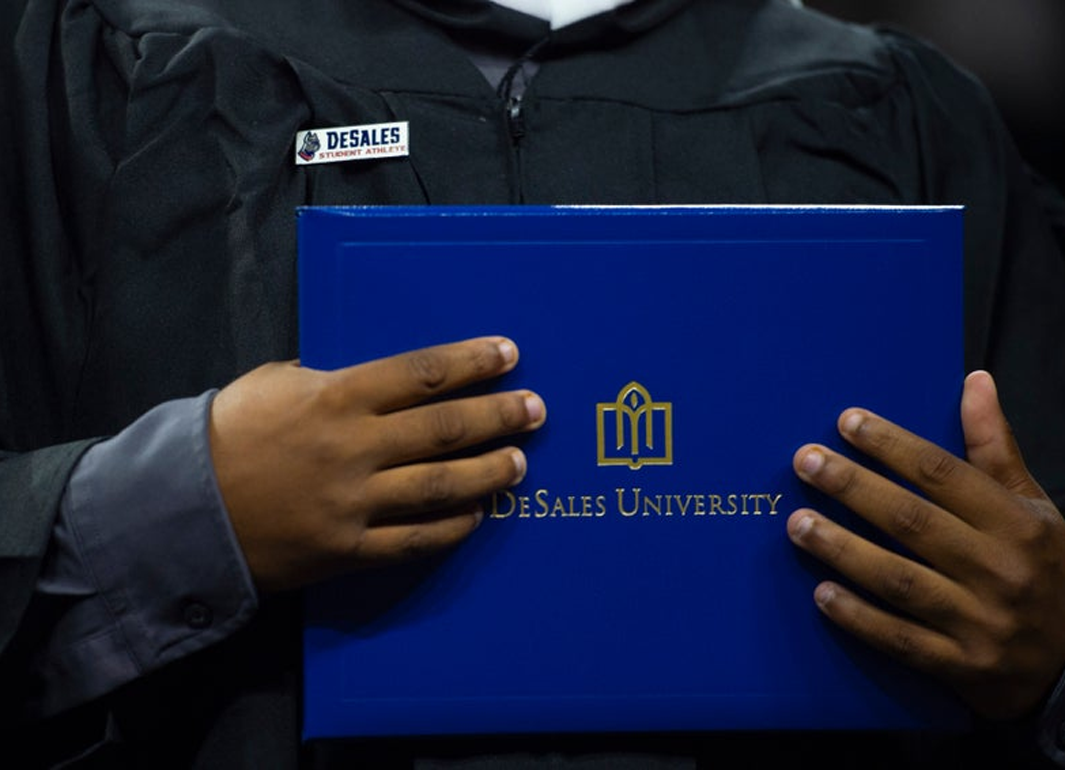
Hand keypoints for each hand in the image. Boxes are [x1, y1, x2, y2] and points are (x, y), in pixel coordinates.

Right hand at [209, 337, 545, 592]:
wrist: (183, 510)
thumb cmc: (227, 434)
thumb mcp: (275, 382)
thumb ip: (333, 378)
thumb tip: (385, 382)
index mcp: (336, 396)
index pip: (423, 373)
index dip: (473, 362)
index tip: (510, 355)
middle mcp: (354, 448)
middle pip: (444, 428)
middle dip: (498, 415)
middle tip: (535, 409)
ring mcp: (353, 503)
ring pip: (441, 486)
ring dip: (489, 472)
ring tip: (520, 461)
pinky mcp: (347, 549)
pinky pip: (414, 540)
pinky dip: (451, 528)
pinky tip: (478, 514)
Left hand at [788, 370, 1064, 719]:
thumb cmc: (1044, 570)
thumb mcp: (1032, 506)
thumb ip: (995, 448)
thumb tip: (975, 381)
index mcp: (1016, 523)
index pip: (944, 474)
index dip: (892, 445)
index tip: (846, 422)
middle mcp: (999, 570)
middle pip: (912, 521)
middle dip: (853, 487)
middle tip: (805, 462)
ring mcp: (980, 622)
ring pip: (899, 579)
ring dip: (842, 549)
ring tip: (796, 524)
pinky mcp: (961, 666)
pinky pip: (901, 639)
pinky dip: (859, 617)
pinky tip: (820, 593)